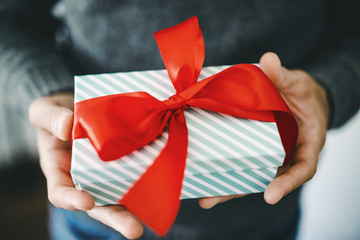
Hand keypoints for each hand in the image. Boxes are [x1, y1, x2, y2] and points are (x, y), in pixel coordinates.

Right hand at [29, 93, 142, 238]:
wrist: (77, 106)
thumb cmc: (56, 112)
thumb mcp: (44, 110)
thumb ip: (49, 118)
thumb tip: (67, 126)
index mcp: (60, 169)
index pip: (61, 191)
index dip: (72, 200)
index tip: (86, 202)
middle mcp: (85, 176)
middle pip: (99, 203)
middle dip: (116, 218)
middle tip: (134, 230)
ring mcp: (107, 171)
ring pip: (122, 192)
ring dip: (138, 206)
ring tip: (156, 215)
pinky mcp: (126, 161)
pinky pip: (137, 171)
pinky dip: (150, 177)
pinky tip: (167, 182)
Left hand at [199, 52, 328, 207]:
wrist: (297, 96)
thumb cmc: (303, 93)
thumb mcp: (298, 83)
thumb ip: (285, 76)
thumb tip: (268, 61)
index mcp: (305, 145)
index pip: (301, 169)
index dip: (287, 183)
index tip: (271, 194)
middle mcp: (284, 155)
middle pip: (264, 179)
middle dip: (238, 191)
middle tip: (210, 201)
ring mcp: (266, 153)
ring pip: (248, 173)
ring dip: (225, 186)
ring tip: (200, 197)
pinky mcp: (250, 146)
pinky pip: (238, 157)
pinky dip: (222, 164)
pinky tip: (200, 168)